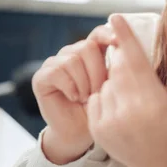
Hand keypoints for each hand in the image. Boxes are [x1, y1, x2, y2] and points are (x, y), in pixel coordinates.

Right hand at [32, 25, 113, 163]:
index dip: (107, 34)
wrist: (80, 133)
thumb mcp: (111, 86)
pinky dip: (70, 87)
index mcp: (90, 53)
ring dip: (84, 83)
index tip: (119, 41)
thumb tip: (125, 45)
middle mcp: (71, 53)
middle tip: (98, 92)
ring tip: (85, 98)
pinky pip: (57, 72)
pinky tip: (74, 98)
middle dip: (97, 72)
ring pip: (72, 60)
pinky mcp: (41, 76)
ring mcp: (54, 63)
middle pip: (87, 47)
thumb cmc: (98, 110)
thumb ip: (116, 66)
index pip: (98, 33)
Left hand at [86, 15, 166, 166]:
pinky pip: (95, 98)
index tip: (114, 16)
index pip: (136, 61)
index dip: (125, 37)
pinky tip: (120, 111)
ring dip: (116, 85)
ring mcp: (111, 120)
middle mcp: (130, 111)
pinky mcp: (97, 128)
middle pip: (119, 68)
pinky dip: (105, 99)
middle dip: (125, 65)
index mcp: (154, 102)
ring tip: (132, 102)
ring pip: (106, 84)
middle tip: (138, 77)